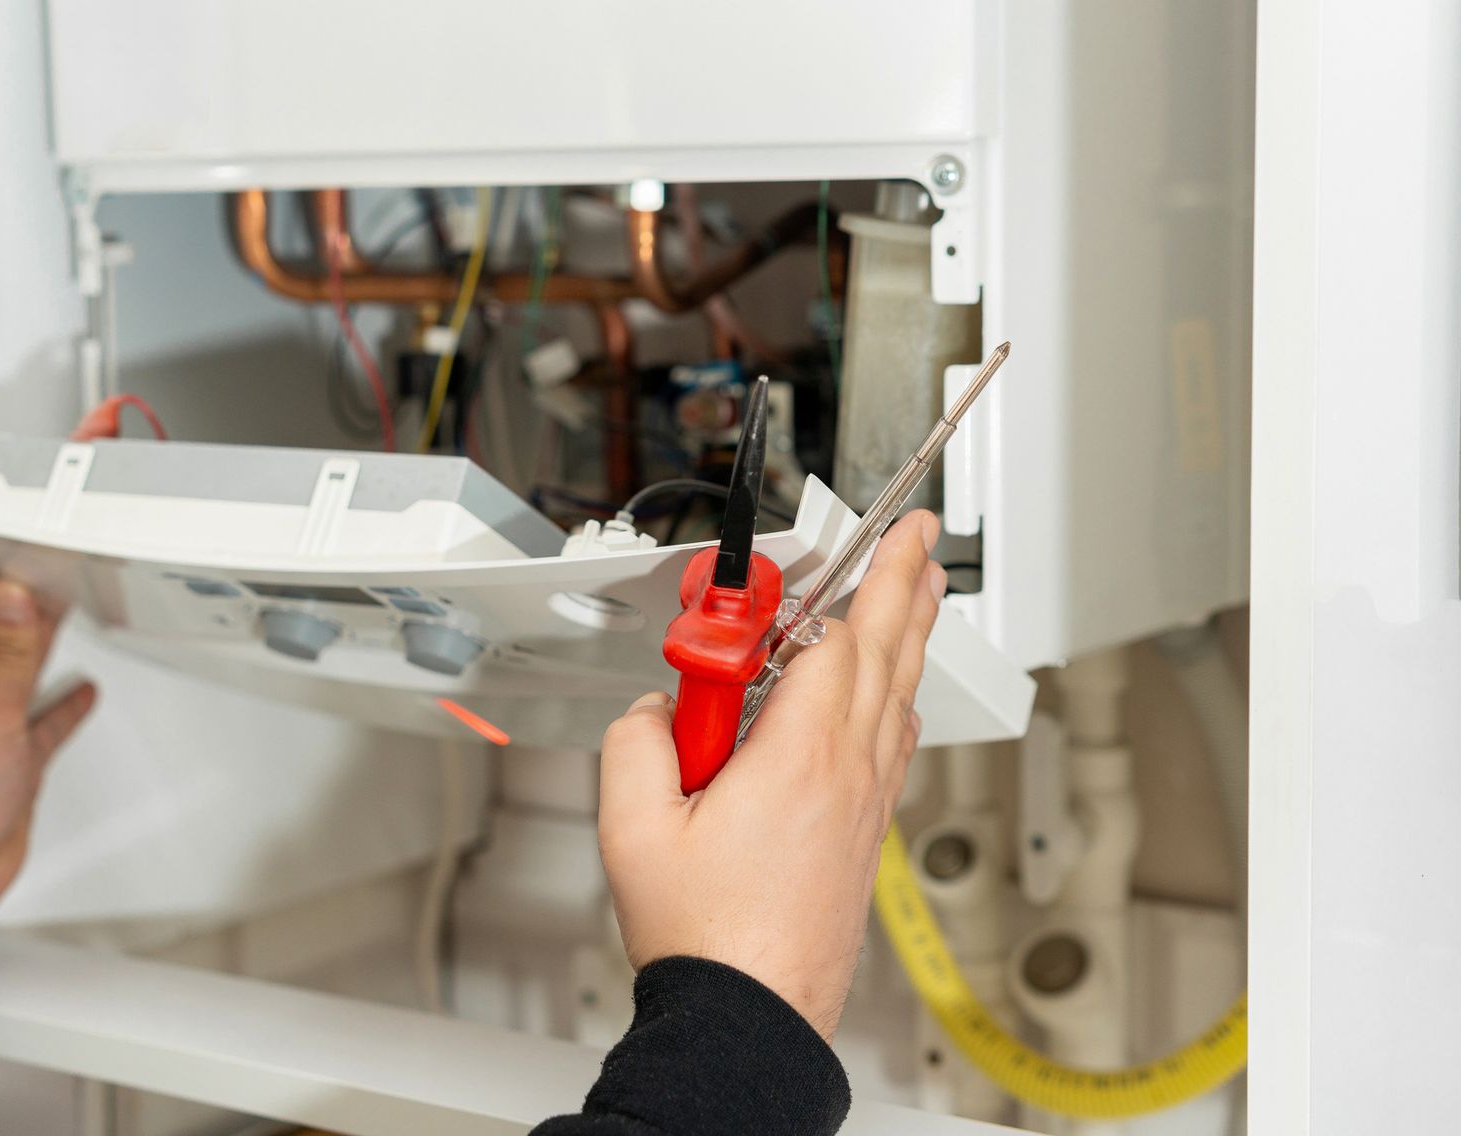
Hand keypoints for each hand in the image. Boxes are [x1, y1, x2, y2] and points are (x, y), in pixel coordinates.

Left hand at [0, 575, 96, 935]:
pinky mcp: (8, 766)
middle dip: (20, 602)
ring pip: (19, 674)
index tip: (19, 548)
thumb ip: (7, 653)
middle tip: (48, 570)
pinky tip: (79, 694)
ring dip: (40, 646)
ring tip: (64, 615)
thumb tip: (13, 596)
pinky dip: (61, 708)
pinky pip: (40, 725)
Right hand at [597, 510, 945, 1038]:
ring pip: (896, 697)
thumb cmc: (707, 940)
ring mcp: (865, 807)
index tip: (863, 536)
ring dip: (907, 636)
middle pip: (886, 655)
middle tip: (921, 538)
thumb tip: (655, 709)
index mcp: (798, 759)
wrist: (752, 1018)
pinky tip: (888, 695)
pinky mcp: (864, 836)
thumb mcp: (633, 829)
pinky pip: (891, 744)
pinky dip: (894, 697)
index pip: (834, 642)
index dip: (843, 583)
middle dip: (905, 584)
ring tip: (918, 595)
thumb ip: (634, 743)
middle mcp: (847, 775)